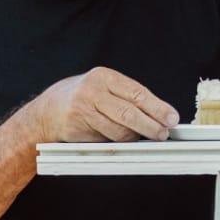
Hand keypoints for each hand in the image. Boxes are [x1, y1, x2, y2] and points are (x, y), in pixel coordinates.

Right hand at [34, 68, 178, 142]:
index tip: (172, 118)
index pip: (137, 94)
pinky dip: (118, 141)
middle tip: (163, 133)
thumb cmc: (84, 97)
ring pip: (117, 130)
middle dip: (151, 126)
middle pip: (128, 113)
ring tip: (145, 136)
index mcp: (105, 77)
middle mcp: (92, 91)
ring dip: (135, 137)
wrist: (48, 110)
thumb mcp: (106, 88)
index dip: (158, 108)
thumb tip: (162, 113)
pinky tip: (123, 138)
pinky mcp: (76, 128)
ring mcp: (82, 110)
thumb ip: (131, 98)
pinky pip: (105, 139)